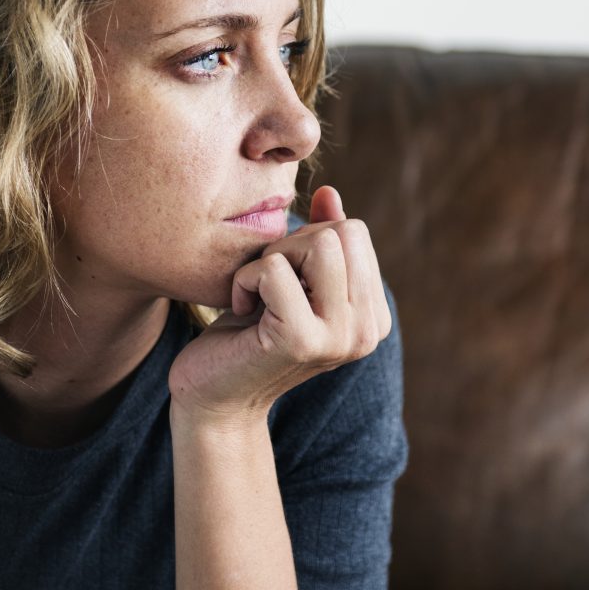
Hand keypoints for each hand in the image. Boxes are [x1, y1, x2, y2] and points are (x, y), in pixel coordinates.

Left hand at [167, 185, 391, 427]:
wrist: (214, 396)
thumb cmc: (248, 333)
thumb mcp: (290, 279)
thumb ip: (319, 239)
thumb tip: (329, 193)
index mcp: (374, 316)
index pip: (355, 232)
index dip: (307, 242)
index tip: (285, 282)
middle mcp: (368, 331)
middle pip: (342, 232)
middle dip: (293, 244)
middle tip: (267, 286)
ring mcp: (340, 338)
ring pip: (319, 243)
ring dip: (273, 258)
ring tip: (259, 294)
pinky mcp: (302, 341)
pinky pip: (275, 269)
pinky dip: (246, 279)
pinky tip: (242, 311)